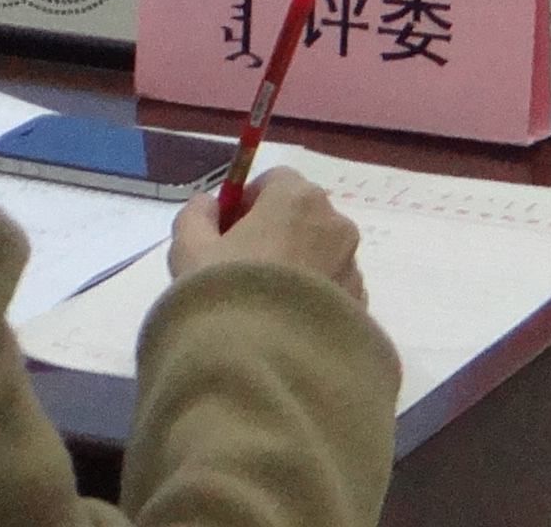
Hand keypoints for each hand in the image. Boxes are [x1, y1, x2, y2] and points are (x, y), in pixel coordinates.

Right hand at [172, 167, 368, 311]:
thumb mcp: (189, 250)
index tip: (226, 234)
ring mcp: (354, 268)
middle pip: (302, 216)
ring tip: (264, 306)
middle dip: (274, 233)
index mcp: (298, 198)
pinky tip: (286, 328)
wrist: (266, 368)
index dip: (248, 203)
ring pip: (320, 255)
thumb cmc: (226, 294)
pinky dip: (312, 300)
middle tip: (240, 271)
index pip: (275, 181)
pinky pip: (333, 291)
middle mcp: (336, 224)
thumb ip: (197, 215)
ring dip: (297, 267)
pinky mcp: (361, 307)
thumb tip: (209, 206)